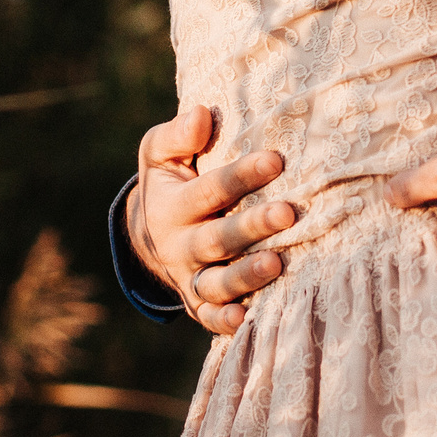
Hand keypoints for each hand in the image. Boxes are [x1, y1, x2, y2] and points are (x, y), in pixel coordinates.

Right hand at [128, 105, 294, 334]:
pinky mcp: (198, 303)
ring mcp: (189, 277)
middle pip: (217, 238)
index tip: (276, 160)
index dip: (242, 175)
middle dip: (252, 227)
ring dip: (246, 275)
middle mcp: (179, 245)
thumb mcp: (160, 153)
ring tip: (278, 263)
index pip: (209, 189)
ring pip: (216, 282)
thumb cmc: (168, 180)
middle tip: (288, 213)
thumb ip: (178, 135)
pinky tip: (247, 319)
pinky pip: (209, 317)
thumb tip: (203, 114)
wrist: (148, 234)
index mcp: (171, 205)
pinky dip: (225, 322)